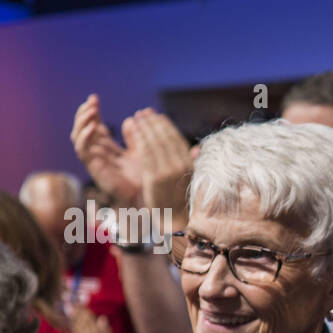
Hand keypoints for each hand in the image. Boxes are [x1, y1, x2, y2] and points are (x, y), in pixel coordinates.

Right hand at [71, 94, 142, 206]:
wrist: (147, 197)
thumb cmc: (146, 177)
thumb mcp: (142, 151)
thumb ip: (135, 137)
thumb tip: (131, 118)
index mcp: (108, 148)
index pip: (94, 126)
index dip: (92, 112)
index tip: (94, 98)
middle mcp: (98, 153)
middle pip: (83, 130)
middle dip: (84, 114)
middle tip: (91, 101)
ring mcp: (94, 160)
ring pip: (78, 137)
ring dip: (81, 122)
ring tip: (90, 110)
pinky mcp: (94, 168)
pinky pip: (82, 150)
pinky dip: (84, 136)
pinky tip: (93, 126)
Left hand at [123, 108, 192, 224]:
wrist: (174, 219)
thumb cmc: (179, 198)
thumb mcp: (187, 177)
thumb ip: (189, 161)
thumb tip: (197, 148)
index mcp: (189, 164)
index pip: (176, 138)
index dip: (165, 125)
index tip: (156, 115)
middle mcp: (180, 166)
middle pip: (165, 137)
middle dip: (153, 123)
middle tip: (143, 113)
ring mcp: (168, 171)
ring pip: (155, 142)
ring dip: (145, 127)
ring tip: (137, 118)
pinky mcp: (155, 177)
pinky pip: (146, 153)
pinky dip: (140, 139)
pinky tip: (135, 131)